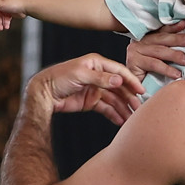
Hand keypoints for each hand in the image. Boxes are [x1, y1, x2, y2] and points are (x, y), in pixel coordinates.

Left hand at [30, 53, 145, 125]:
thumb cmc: (59, 78)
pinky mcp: (91, 101)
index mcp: (97, 64)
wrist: (44, 93)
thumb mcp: (80, 75)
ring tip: (131, 118)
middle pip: (119, 87)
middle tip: (138, 108)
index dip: (131, 80)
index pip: (119, 71)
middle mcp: (98, 76)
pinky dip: (114, 114)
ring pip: (114, 100)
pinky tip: (121, 121)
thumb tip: (119, 80)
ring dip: (123, 108)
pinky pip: (106, 108)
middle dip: (129, 97)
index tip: (140, 90)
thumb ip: (101, 78)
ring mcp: (95, 89)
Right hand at [126, 21, 184, 81]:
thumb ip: (169, 52)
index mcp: (146, 39)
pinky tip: (177, 74)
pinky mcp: (133, 62)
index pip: (161, 31)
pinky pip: (154, 64)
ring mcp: (135, 51)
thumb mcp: (161, 62)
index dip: (173, 28)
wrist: (134, 90)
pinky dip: (167, 69)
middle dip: (178, 40)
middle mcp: (139, 43)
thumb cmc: (148, 77)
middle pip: (161, 39)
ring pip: (159, 51)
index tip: (184, 24)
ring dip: (175, 55)